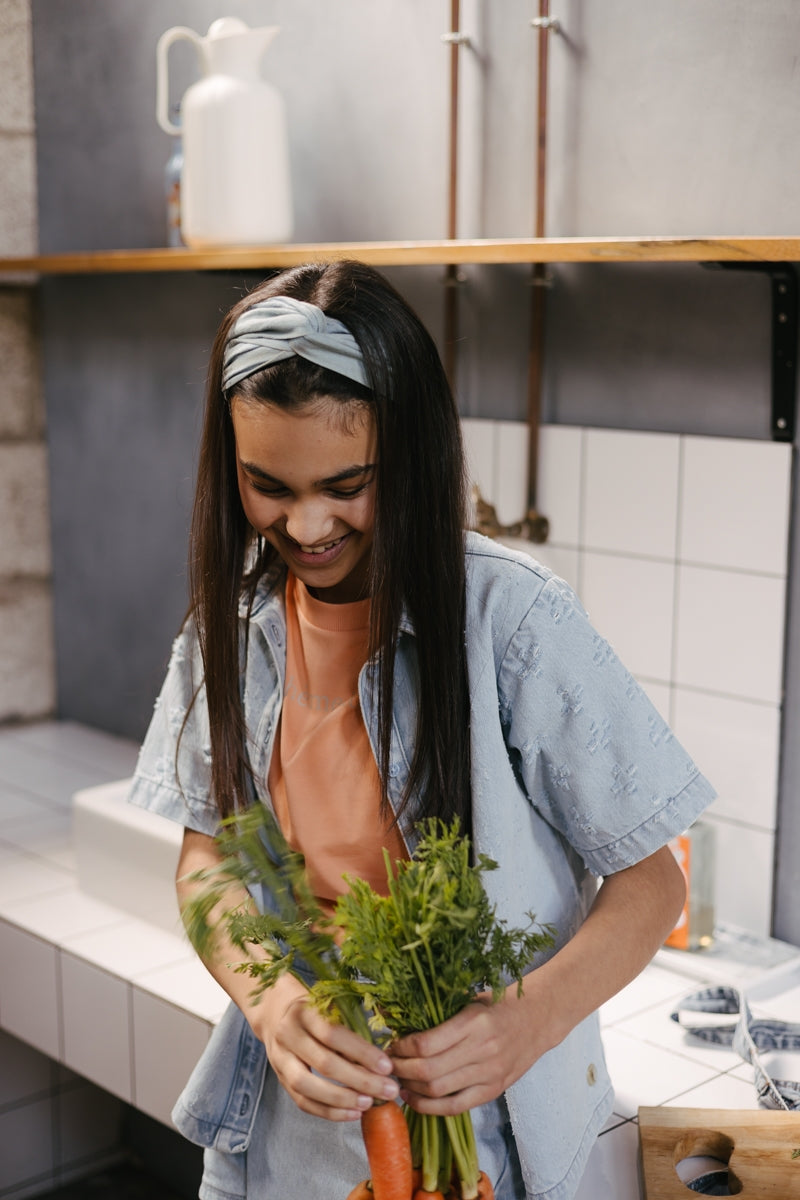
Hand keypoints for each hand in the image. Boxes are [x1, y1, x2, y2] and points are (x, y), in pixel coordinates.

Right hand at [250, 974, 400, 1121]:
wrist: (277, 1014)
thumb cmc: (315, 1011)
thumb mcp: (331, 1008)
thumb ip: (352, 1030)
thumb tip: (382, 1062)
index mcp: (304, 1012)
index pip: (333, 1034)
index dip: (362, 1052)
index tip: (387, 1066)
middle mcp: (288, 1035)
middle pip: (324, 1063)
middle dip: (360, 1080)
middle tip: (387, 1090)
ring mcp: (280, 1059)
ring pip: (308, 1086)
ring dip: (342, 1099)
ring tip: (369, 1103)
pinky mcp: (280, 1080)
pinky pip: (303, 1102)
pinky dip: (329, 1112)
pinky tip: (352, 1113)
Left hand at [389, 989, 545, 1115]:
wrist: (538, 1018)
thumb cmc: (499, 1004)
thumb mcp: (469, 1000)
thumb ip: (439, 1014)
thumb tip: (397, 1021)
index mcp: (473, 1022)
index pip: (426, 1043)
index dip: (401, 1047)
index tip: (391, 1044)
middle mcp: (482, 1049)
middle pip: (428, 1070)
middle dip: (400, 1070)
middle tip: (387, 1065)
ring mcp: (489, 1073)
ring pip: (438, 1091)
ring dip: (411, 1089)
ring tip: (398, 1081)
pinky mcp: (493, 1090)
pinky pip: (455, 1107)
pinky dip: (430, 1107)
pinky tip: (414, 1099)